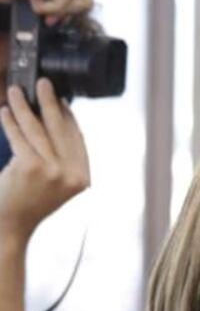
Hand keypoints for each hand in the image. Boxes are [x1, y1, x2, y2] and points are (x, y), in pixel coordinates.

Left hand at [0, 79, 89, 241]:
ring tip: (16, 91)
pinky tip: (5, 111)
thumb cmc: (28, 203)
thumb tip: (52, 121)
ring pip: (37, 130)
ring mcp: (53, 171)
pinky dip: (10, 121)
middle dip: (49, 102)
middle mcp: (71, 174)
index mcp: (82, 177)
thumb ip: (59, 158)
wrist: (10, 227)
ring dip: (25, 107)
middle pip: (59, 129)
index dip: (67, 115)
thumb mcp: (54, 183)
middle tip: (42, 83)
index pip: (76, 138)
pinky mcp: (30, 168)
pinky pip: (20, 137)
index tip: (58, 98)